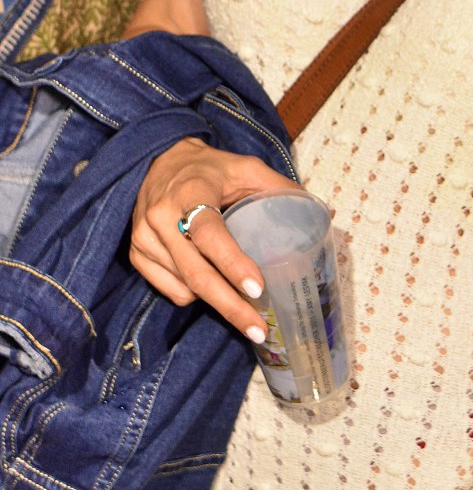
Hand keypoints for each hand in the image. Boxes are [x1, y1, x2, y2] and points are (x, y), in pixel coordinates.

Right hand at [129, 137, 299, 337]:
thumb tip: (319, 214)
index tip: (257, 289)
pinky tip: (210, 281)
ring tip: (242, 303)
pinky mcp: (136, 253)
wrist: (159, 160)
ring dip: (217, 301)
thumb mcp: (246, 168)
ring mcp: (144, 237)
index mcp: (190, 191)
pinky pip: (170, 290)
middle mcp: (161, 215)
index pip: (209, 234)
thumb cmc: (210, 169)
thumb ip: (279, 189)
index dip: (233, 264)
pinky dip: (193, 293)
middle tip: (258, 329)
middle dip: (230, 307)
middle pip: (196, 273)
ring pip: (185, 287)